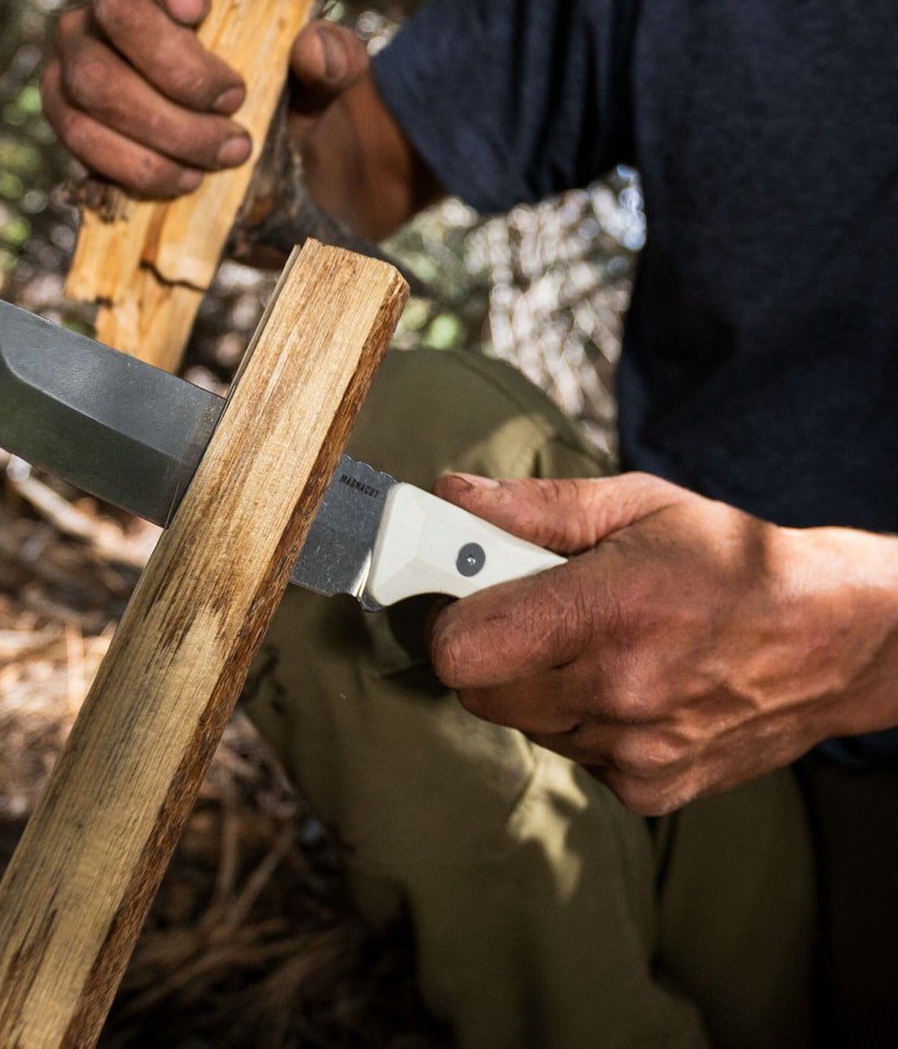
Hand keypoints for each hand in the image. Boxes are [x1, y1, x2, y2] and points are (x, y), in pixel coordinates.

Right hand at [41, 0, 368, 199]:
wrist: (260, 163)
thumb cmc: (286, 96)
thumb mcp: (327, 79)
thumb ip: (336, 59)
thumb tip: (313, 47)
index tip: (200, 7)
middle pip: (117, 7)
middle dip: (179, 72)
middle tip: (234, 106)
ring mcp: (81, 50)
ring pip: (95, 80)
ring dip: (165, 129)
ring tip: (222, 154)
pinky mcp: (66, 110)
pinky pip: (79, 134)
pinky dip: (139, 165)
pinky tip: (185, 177)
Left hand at [428, 472, 897, 813]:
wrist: (834, 637)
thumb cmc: (729, 559)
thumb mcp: (635, 505)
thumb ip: (533, 507)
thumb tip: (450, 496)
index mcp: (607, 610)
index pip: (460, 649)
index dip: (451, 618)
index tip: (468, 593)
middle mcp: (619, 691)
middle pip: (478, 693)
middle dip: (490, 649)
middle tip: (536, 613)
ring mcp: (636, 750)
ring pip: (524, 724)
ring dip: (538, 686)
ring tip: (597, 644)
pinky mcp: (651, 789)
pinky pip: (572, 754)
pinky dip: (581, 722)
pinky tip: (629, 686)